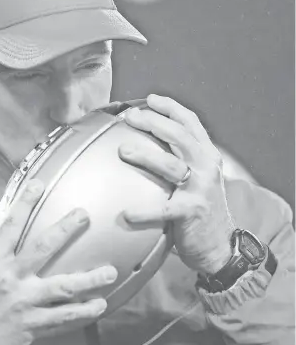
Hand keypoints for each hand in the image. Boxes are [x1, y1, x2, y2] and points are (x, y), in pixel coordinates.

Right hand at [0, 180, 116, 344]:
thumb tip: (10, 231)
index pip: (10, 226)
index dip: (24, 203)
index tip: (39, 184)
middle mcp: (11, 278)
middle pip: (42, 249)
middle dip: (64, 230)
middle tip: (83, 215)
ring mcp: (24, 302)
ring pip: (62, 288)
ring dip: (89, 280)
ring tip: (111, 272)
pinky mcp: (33, 324)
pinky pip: (63, 318)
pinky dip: (83, 312)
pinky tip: (100, 305)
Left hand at [119, 94, 235, 274]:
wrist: (221, 245)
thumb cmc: (201, 207)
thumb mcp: (198, 177)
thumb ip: (181, 159)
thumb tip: (146, 142)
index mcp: (207, 155)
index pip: (190, 122)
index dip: (171, 107)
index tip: (150, 99)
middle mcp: (206, 166)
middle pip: (179, 136)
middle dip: (153, 122)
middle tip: (130, 117)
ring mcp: (200, 188)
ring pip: (171, 165)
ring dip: (146, 155)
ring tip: (123, 150)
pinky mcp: (192, 211)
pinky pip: (164, 209)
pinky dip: (144, 210)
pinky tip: (126, 213)